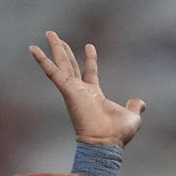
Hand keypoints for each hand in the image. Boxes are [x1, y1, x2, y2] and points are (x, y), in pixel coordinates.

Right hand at [29, 34, 145, 146]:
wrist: (105, 143)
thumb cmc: (117, 135)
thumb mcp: (132, 117)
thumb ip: (135, 107)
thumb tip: (141, 104)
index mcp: (94, 95)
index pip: (90, 72)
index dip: (90, 59)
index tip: (89, 45)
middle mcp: (81, 91)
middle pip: (70, 65)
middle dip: (64, 50)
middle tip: (56, 36)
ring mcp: (73, 90)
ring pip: (62, 64)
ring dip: (55, 48)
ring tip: (50, 32)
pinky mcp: (67, 90)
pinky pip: (52, 72)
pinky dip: (42, 61)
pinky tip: (33, 48)